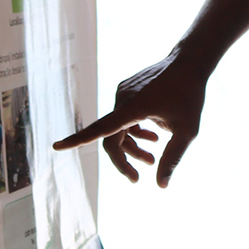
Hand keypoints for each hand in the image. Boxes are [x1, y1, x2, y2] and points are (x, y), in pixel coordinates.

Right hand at [52, 50, 209, 187]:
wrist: (190, 62)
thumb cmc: (191, 95)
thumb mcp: (187, 131)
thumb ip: (172, 158)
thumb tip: (160, 186)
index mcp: (132, 108)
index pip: (100, 129)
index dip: (77, 140)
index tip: (57, 146)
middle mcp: (123, 99)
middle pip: (111, 138)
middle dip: (123, 160)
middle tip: (136, 179)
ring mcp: (124, 93)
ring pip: (118, 128)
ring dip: (132, 146)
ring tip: (151, 159)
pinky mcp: (128, 90)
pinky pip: (124, 116)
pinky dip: (134, 131)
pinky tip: (153, 138)